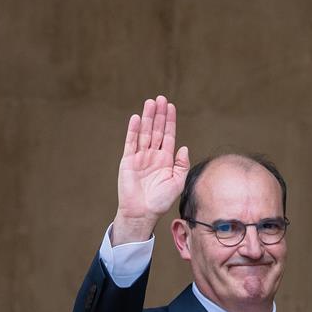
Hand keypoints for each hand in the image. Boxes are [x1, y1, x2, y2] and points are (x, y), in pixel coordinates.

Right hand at [112, 95, 189, 244]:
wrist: (142, 212)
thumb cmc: (160, 201)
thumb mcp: (177, 183)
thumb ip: (182, 165)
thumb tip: (183, 147)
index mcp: (166, 160)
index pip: (169, 135)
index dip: (170, 121)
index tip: (171, 106)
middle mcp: (153, 155)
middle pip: (157, 130)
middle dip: (159, 114)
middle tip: (160, 98)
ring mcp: (140, 157)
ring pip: (145, 133)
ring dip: (148, 118)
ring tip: (150, 102)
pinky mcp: (128, 161)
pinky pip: (131, 142)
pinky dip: (133, 130)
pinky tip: (137, 118)